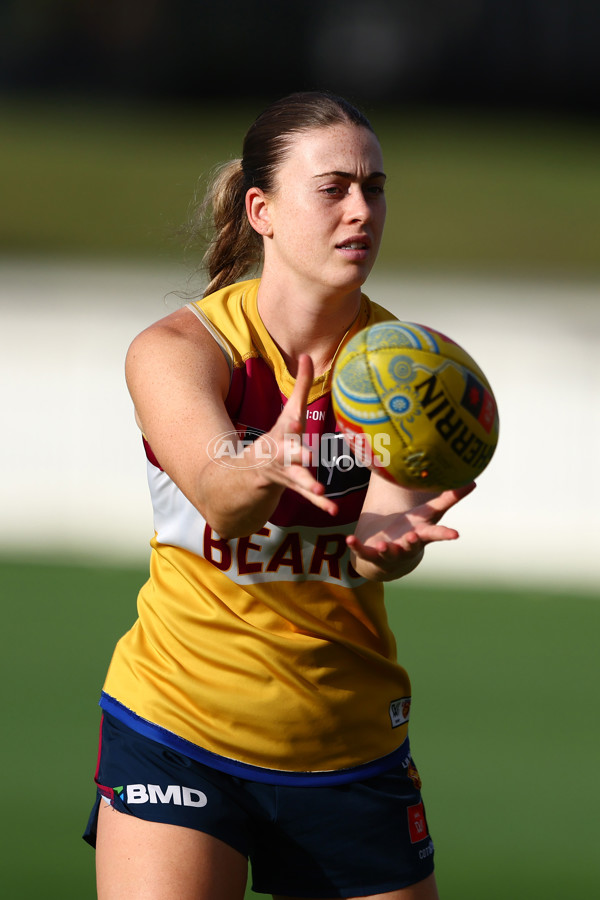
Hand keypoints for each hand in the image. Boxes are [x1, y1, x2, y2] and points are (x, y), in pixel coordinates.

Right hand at [248, 354, 338, 515]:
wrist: (245, 475)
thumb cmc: (277, 438)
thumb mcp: (288, 413)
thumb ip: (301, 386)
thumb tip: (306, 354)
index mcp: (283, 434)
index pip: (289, 423)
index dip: (294, 419)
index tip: (298, 418)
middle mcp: (280, 453)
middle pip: (289, 452)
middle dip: (298, 453)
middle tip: (310, 455)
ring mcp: (283, 473)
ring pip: (296, 478)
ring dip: (307, 484)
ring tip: (320, 489)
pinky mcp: (290, 488)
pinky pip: (306, 498)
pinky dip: (319, 503)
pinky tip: (332, 509)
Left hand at [347, 481, 475, 580]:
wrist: (388, 556)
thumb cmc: (413, 529)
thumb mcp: (429, 514)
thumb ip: (448, 498)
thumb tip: (473, 481)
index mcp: (422, 534)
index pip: (435, 533)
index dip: (445, 534)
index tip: (455, 534)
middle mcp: (407, 545)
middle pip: (412, 544)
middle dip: (413, 541)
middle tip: (413, 537)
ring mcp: (390, 552)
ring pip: (390, 552)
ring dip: (387, 549)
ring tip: (384, 546)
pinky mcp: (372, 555)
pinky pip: (364, 552)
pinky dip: (357, 547)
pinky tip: (350, 539)